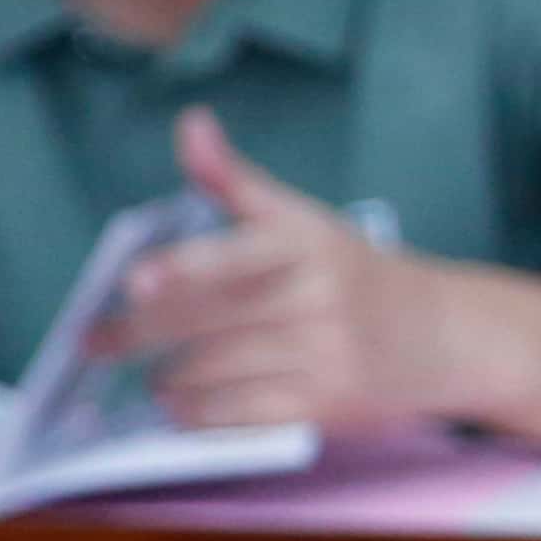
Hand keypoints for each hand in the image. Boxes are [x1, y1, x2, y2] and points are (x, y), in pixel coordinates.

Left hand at [121, 108, 473, 431]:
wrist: (444, 336)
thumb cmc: (354, 275)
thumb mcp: (305, 220)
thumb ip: (236, 180)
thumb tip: (191, 124)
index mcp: (308, 242)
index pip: (237, 255)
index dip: (184, 267)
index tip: (134, 281)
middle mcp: (320, 298)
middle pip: (208, 319)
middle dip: (139, 331)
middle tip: (96, 340)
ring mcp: (325, 355)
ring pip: (216, 369)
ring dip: (167, 375)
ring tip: (149, 371)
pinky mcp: (326, 406)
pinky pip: (240, 415)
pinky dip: (198, 413)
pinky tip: (182, 403)